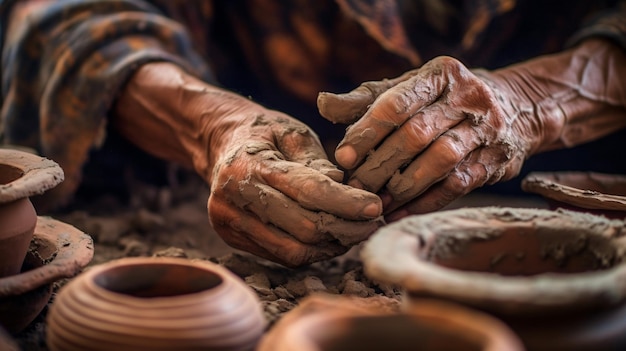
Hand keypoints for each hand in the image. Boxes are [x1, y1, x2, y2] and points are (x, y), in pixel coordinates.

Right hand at [206, 106, 382, 266]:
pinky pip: (281, 255)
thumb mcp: (292, 132)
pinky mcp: (231, 237)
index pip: (308, 191)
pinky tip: (330, 238)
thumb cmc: (263, 132)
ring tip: (355, 231)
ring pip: (293, 250)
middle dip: (344, 229)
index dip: (346, 203)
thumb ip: (318, 161)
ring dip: (331, 246)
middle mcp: (234, 197)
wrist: (218, 143)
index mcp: (249, 164)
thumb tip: (348, 190)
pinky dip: (312, 251)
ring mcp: (229, 222)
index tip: (375, 206)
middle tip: (372, 222)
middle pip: (302, 228)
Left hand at [318, 39, 625, 220]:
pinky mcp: (496, 162)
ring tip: (374, 203)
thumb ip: (366, 99)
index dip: (366, 132)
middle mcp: (468, 98)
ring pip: (440, 161)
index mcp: (440, 74)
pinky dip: (425, 202)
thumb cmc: (444, 99)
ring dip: (402, 187)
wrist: (515, 108)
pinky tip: (399, 213)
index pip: (396, 103)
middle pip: (416, 135)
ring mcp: (487, 130)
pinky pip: (458, 186)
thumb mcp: (409, 88)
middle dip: (380, 165)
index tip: (343, 157)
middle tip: (354, 187)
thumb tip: (324, 104)